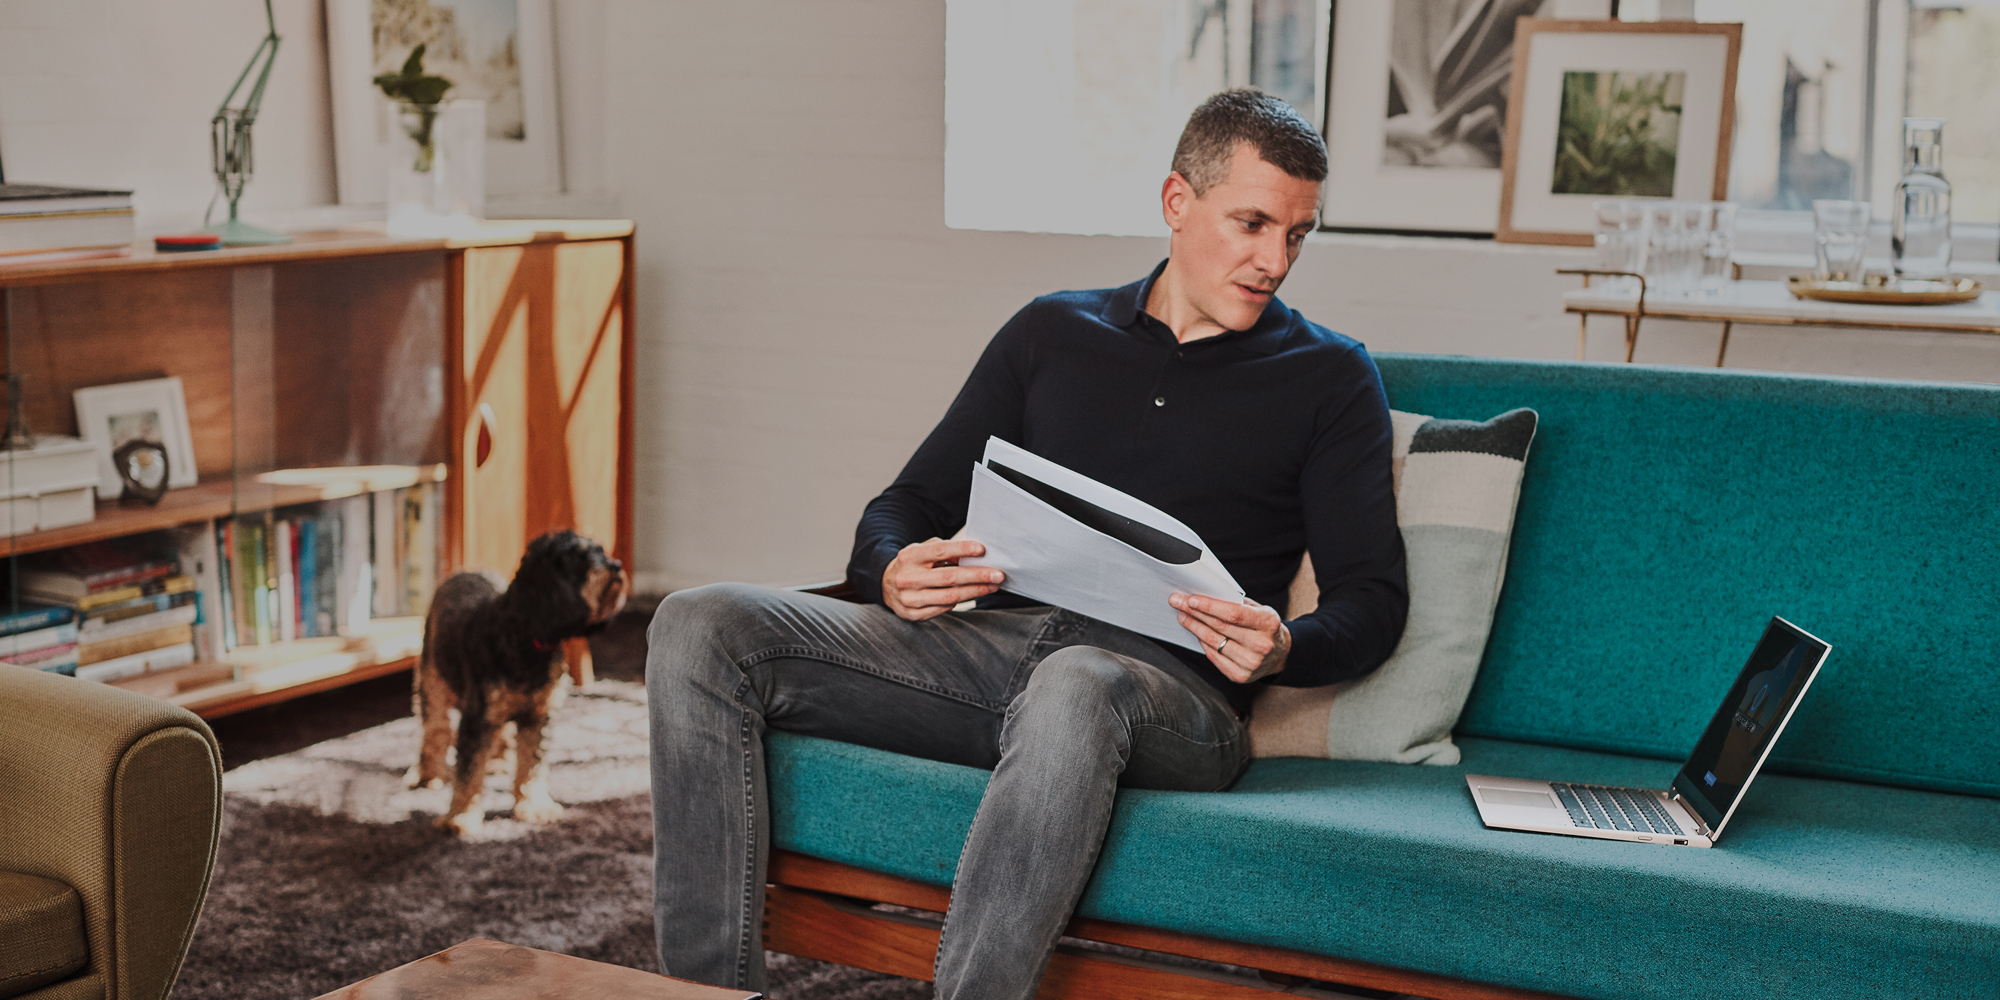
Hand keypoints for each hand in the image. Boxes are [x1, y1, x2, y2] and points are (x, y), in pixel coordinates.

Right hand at [882, 538, 1004, 621]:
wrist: (884, 585)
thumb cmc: (913, 564)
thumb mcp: (922, 551)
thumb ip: (943, 550)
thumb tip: (974, 554)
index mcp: (910, 556)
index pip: (939, 551)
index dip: (961, 549)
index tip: (982, 549)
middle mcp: (907, 578)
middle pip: (948, 577)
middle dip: (977, 576)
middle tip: (998, 574)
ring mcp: (909, 599)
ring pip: (949, 597)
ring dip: (975, 591)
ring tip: (992, 586)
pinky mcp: (912, 614)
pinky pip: (943, 609)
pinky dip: (960, 602)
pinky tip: (972, 595)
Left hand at [1169, 593, 1288, 682]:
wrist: (1281, 655)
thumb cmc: (1265, 627)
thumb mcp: (1260, 610)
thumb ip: (1237, 604)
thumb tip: (1205, 595)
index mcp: (1268, 623)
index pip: (1234, 614)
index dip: (1210, 606)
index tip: (1191, 599)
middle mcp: (1261, 645)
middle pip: (1220, 627)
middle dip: (1195, 613)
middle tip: (1177, 602)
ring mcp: (1251, 663)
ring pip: (1214, 643)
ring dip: (1195, 628)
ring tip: (1183, 616)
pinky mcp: (1241, 676)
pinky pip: (1215, 657)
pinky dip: (1203, 644)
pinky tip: (1196, 633)